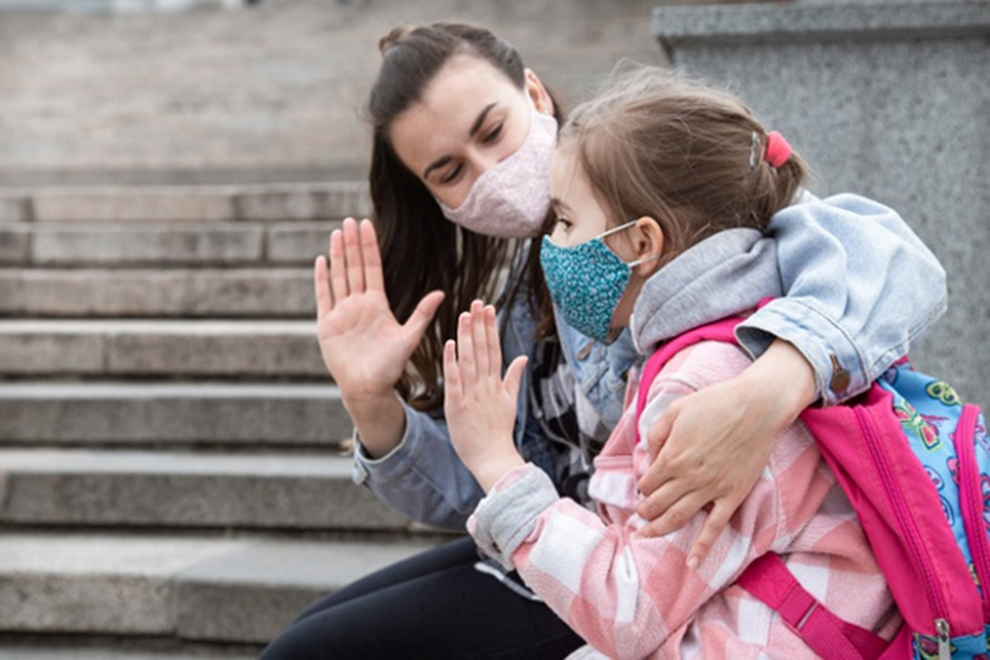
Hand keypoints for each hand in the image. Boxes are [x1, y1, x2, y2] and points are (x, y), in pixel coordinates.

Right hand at [315, 218, 443, 401]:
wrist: (368, 388)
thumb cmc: (390, 367)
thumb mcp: (409, 338)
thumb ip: (421, 315)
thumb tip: (441, 293)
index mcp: (377, 304)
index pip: (372, 268)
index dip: (369, 246)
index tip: (367, 224)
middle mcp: (359, 304)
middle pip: (354, 267)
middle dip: (352, 244)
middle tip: (349, 220)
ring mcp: (342, 313)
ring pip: (338, 277)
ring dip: (337, 255)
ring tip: (337, 233)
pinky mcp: (327, 325)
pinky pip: (323, 297)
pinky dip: (322, 279)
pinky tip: (321, 260)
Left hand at [443, 301, 526, 491]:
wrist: (493, 458)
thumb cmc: (499, 432)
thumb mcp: (510, 402)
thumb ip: (514, 378)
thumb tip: (523, 357)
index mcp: (496, 384)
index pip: (494, 349)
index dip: (490, 327)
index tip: (488, 308)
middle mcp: (485, 385)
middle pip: (482, 349)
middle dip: (479, 324)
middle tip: (476, 302)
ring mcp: (472, 395)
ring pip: (469, 360)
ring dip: (466, 337)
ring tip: (464, 315)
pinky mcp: (457, 405)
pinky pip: (454, 380)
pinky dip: (452, 362)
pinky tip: (449, 344)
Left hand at [635, 339, 816, 567]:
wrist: (756, 407)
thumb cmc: (714, 404)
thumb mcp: (675, 410)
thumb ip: (656, 433)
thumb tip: (648, 457)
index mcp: (672, 456)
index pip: (647, 483)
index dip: (642, 487)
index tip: (644, 486)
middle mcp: (688, 477)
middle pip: (657, 504)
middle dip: (645, 511)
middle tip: (640, 514)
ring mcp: (711, 489)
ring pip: (678, 518)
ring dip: (659, 529)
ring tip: (646, 535)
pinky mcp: (732, 496)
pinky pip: (715, 527)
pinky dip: (702, 547)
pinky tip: (693, 563)